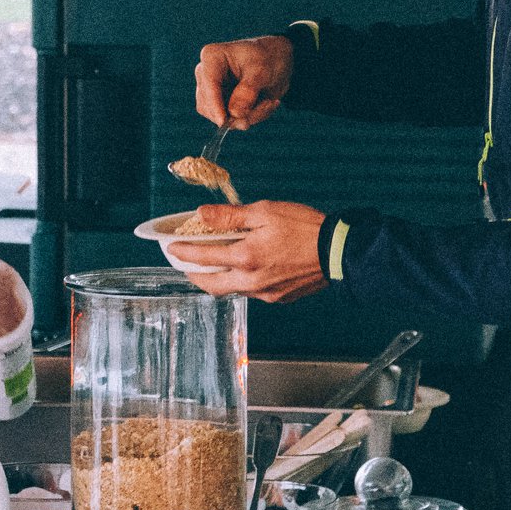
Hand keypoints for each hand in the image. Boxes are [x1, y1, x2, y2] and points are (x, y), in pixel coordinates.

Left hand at [168, 200, 328, 303]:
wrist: (338, 251)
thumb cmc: (304, 227)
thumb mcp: (265, 211)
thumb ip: (231, 215)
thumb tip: (202, 215)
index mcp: (246, 258)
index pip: (202, 257)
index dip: (182, 252)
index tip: (171, 247)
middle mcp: (251, 281)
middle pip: (211, 284)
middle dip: (194, 275)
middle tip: (185, 265)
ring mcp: (265, 293)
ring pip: (232, 289)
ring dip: (218, 278)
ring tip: (214, 264)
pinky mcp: (278, 298)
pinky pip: (252, 291)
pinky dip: (242, 281)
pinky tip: (246, 268)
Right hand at [195, 36, 293, 129]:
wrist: (275, 62)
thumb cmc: (267, 58)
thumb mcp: (262, 70)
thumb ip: (248, 90)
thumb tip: (234, 113)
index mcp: (212, 57)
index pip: (208, 84)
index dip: (214, 105)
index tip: (223, 121)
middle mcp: (205, 74)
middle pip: (209, 105)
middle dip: (238, 113)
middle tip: (267, 105)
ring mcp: (210, 91)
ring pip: (219, 117)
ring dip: (247, 116)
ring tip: (269, 102)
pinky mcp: (218, 105)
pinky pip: (229, 121)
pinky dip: (250, 117)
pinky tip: (264, 104)